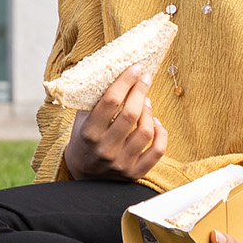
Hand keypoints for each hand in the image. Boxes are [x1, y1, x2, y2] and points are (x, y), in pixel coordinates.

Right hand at [61, 63, 166, 180]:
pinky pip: (157, 150)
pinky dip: (161, 133)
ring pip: (145, 131)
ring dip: (149, 111)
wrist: (83, 174)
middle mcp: (105, 149)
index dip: (125, 82)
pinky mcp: (135, 172)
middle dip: (140, 91)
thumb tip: (114, 71)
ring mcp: (121, 163)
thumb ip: (95, 100)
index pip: (110, 102)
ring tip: (145, 101)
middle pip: (130, 114)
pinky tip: (155, 123)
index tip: (135, 68)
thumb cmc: (84, 139)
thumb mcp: (82, 119)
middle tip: (145, 78)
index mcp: (89, 133)